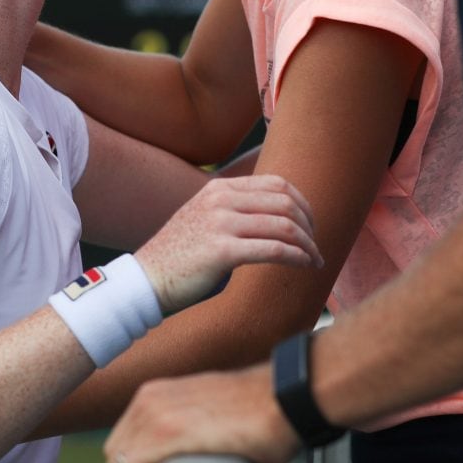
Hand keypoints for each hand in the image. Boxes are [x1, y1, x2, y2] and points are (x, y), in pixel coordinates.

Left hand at [104, 363, 301, 462]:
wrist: (279, 397)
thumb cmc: (251, 407)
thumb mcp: (201, 410)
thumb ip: (179, 429)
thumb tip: (170, 459)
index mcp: (153, 394)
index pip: (120, 441)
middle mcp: (148, 399)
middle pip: (114, 454)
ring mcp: (156, 413)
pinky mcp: (170, 431)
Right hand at [135, 174, 321, 313]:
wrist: (147, 279)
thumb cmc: (179, 255)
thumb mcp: (204, 217)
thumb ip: (233, 210)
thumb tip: (274, 216)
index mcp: (219, 189)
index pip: (276, 183)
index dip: (302, 202)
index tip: (310, 224)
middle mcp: (221, 200)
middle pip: (285, 202)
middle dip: (309, 224)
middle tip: (316, 245)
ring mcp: (220, 223)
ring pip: (284, 225)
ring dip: (308, 244)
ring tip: (315, 259)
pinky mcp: (222, 251)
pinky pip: (274, 249)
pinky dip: (297, 257)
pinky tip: (305, 266)